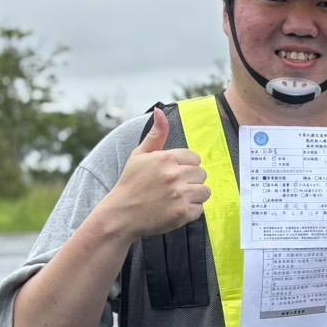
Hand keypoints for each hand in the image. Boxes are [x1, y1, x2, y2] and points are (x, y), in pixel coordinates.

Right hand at [105, 108, 209, 238]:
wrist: (121, 215)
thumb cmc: (130, 183)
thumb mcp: (139, 155)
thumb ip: (156, 135)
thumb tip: (160, 111)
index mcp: (165, 158)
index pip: (195, 158)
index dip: (186, 166)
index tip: (174, 174)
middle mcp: (174, 174)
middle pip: (202, 174)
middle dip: (191, 180)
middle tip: (173, 187)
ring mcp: (179, 194)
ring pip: (205, 191)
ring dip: (194, 196)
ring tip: (176, 198)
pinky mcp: (182, 213)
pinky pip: (200, 209)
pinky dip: (190, 211)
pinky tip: (174, 209)